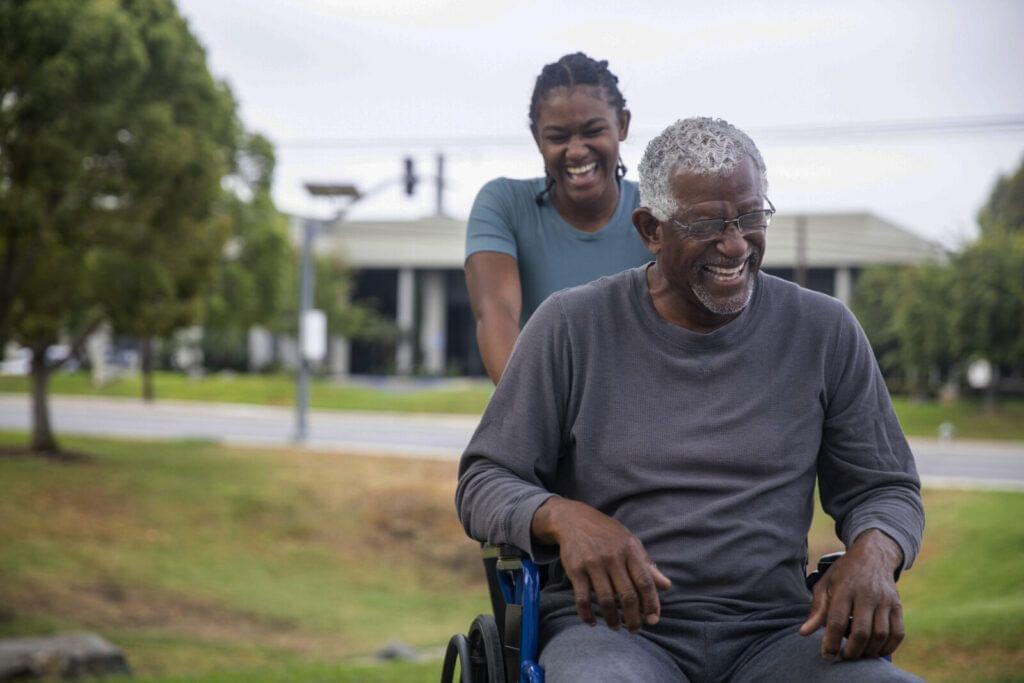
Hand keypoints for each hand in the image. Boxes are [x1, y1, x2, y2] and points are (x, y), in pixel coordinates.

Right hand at [532, 497, 670, 632]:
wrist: (574, 519)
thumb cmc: (607, 533)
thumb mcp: (630, 543)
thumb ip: (647, 565)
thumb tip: (666, 586)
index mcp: (629, 551)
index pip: (645, 582)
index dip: (651, 604)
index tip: (653, 620)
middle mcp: (613, 557)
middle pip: (627, 595)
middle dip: (633, 618)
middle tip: (635, 629)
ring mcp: (593, 564)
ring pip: (606, 600)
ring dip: (612, 619)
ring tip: (616, 627)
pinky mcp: (576, 570)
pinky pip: (582, 598)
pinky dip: (587, 614)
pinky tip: (592, 622)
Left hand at [799, 529, 905, 659]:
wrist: (873, 555)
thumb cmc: (844, 573)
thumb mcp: (825, 584)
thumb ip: (816, 609)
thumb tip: (803, 633)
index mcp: (844, 588)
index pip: (837, 620)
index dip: (831, 642)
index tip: (827, 656)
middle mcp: (866, 594)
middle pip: (861, 631)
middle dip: (852, 651)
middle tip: (844, 658)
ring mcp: (884, 600)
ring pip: (880, 634)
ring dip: (869, 651)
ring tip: (858, 654)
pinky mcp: (897, 605)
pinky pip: (898, 632)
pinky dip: (889, 647)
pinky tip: (876, 651)